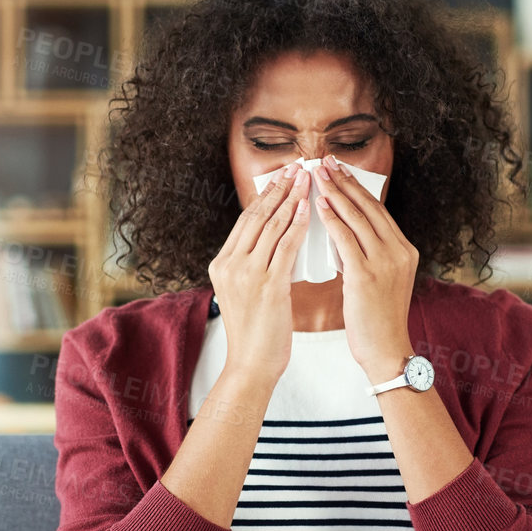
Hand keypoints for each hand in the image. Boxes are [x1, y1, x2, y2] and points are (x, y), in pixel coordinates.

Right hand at [207, 163, 311, 381]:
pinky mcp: (267, 286)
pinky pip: (285, 246)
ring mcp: (247, 274)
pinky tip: (309, 208)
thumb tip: (275, 243)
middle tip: (297, 165)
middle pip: (256, 215)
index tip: (282, 175)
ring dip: (291, 198)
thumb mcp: (245, 294)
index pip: (246, 220)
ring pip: (271, 226)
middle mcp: (229, 264)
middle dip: (279, 187)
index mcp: (222, 264)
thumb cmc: (255, 335)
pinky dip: (298, 224)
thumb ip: (254, 267)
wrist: (251, 366)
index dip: (265, 195)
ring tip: (307, 178)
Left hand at [314, 155, 416, 378]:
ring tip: (317, 175)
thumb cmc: (378, 320)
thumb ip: (366, 256)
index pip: (378, 210)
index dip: (357, 188)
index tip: (339, 170)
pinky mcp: (368, 276)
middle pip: (369, 207)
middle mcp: (399, 251)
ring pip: (358, 218)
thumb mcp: (380, 281)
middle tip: (325, 161)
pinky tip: (318, 206)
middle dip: (345, 181)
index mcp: (405, 250)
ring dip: (335, 193)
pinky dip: (332, 220)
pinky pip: (346, 240)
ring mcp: (386, 262)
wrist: (387, 350)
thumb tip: (342, 235)